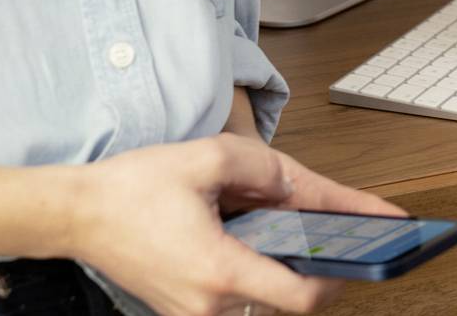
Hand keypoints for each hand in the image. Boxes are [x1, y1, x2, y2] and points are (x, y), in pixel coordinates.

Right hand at [69, 135, 403, 315]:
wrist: (78, 215)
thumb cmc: (133, 188)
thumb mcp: (207, 157)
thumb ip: (266, 170)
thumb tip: (300, 186)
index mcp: (220, 271)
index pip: (303, 294)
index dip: (345, 272)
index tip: (379, 246)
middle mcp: (210, 305)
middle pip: (290, 298)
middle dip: (322, 264)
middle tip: (352, 232)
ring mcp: (196, 314)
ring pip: (266, 300)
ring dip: (291, 268)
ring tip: (316, 232)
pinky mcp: (186, 310)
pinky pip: (240, 298)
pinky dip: (263, 272)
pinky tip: (270, 240)